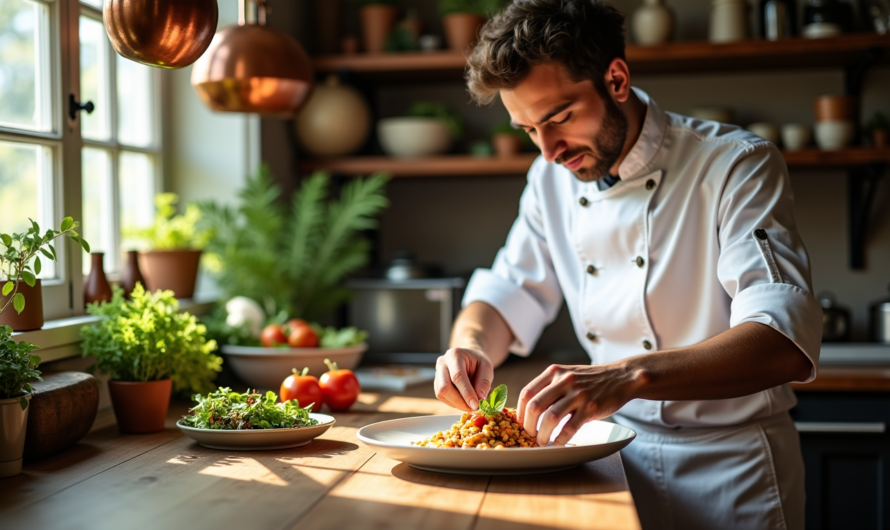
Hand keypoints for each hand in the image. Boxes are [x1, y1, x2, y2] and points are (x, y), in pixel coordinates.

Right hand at [434, 347, 493, 410]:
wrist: (469, 357)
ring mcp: (437, 374)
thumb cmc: (478, 361)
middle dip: (460, 402)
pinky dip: (454, 403)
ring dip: (457, 404)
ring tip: (471, 405)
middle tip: (474, 408)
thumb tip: (480, 399)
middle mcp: (442, 363)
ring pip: (441, 394)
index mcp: (455, 355)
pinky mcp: (437, 384)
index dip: (466, 393)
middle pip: (444, 387)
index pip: (458, 376)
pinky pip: (443, 397)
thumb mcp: (487, 367)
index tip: (475, 405)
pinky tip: (464, 401)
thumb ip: (484, 382)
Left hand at [517, 363, 640, 446]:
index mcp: (554, 372)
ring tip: (542, 442)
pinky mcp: (591, 407)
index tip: (520, 424)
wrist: (621, 377)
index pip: (527, 392)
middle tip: (529, 435)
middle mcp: (564, 380)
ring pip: (550, 418)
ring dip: (543, 435)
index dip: (520, 411)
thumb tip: (529, 410)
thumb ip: (550, 387)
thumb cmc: (590, 380)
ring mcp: (578, 394)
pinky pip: (570, 427)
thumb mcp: (567, 374)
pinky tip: (558, 443)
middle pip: (535, 406)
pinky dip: (560, 439)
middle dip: (528, 426)